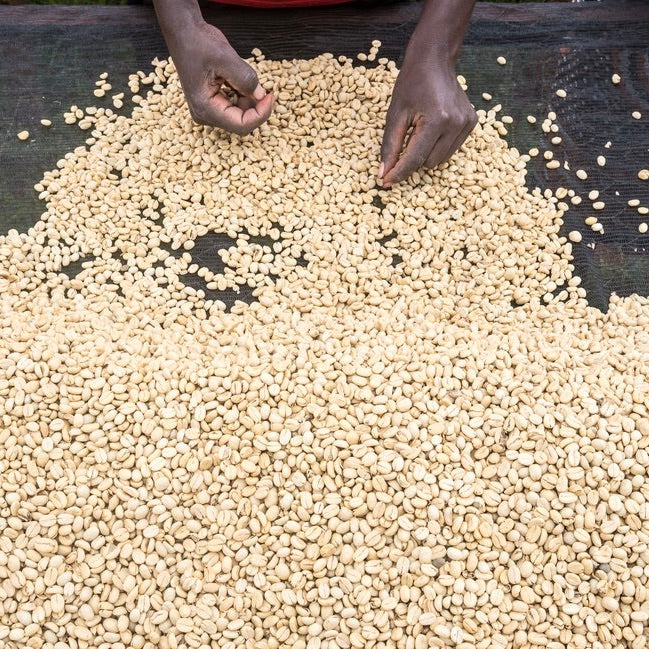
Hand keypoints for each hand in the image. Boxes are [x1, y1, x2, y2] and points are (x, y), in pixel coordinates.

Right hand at [171, 21, 273, 134]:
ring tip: (244, 77)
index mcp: (205, 108)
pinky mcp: (212, 104)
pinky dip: (243, 96)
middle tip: (264, 88)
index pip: (241, 125)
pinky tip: (238, 79)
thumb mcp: (226, 58)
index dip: (260, 114)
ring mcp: (207, 111)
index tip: (270, 96)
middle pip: (240, 123)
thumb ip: (246, 79)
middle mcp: (204, 114)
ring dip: (249, 101)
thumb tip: (261, 95)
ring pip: (239, 116)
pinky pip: (234, 108)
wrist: (184, 33)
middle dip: (255, 108)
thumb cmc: (199, 42)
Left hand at [379, 59, 476, 185]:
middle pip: (428, 163)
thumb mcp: (395, 114)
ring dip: (426, 154)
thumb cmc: (411, 83)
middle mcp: (456, 124)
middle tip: (405, 139)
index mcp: (436, 120)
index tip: (386, 182)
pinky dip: (437, 147)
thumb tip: (384, 173)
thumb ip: (390, 146)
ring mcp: (466, 123)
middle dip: (413, 159)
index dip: (399, 172)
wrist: (435, 60)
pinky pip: (450, 150)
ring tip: (419, 131)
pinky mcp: (471, 123)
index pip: (415, 159)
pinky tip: (432, 128)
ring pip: (440, 160)